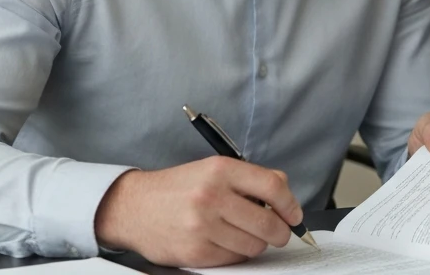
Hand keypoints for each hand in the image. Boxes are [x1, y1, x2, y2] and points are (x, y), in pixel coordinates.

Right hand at [93, 156, 303, 266]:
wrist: (134, 207)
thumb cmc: (177, 188)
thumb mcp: (212, 170)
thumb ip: (249, 178)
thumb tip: (284, 190)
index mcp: (220, 170)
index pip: (273, 187)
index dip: (291, 204)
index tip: (295, 215)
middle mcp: (212, 196)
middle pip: (269, 223)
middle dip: (280, 231)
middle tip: (278, 232)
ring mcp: (203, 227)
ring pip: (254, 245)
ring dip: (256, 243)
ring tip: (242, 233)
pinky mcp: (196, 252)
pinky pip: (234, 259)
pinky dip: (236, 253)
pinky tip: (225, 242)